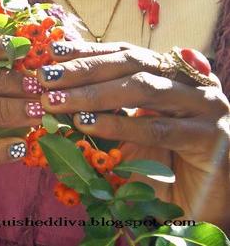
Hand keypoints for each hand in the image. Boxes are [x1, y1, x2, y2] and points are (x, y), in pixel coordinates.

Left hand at [38, 41, 229, 228]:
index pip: (124, 54)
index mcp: (171, 74)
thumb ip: (105, 106)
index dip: (88, 52)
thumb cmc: (160, 165)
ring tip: (56, 100)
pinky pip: (156, 127)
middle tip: (46, 76)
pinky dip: (118, 124)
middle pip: (131, 64)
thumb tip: (59, 89)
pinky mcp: (209, 136)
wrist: (201, 204)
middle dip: (84, 69)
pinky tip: (85, 124)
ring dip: (93, 94)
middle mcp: (189, 82)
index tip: (52, 54)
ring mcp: (204, 106)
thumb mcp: (127, 128)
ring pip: (142, 88)